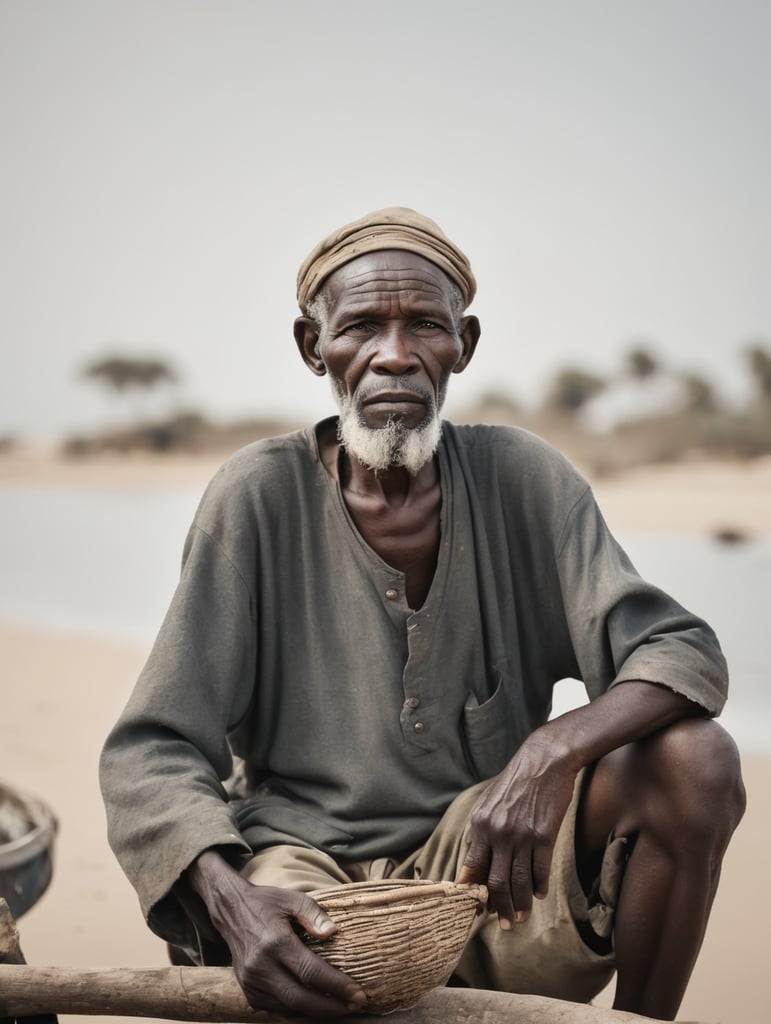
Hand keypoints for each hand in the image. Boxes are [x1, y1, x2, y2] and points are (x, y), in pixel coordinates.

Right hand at [187, 852, 366, 1015]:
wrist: (230, 911)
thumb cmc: (265, 903)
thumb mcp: (291, 898)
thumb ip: (313, 913)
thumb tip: (332, 932)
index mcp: (275, 941)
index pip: (310, 972)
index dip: (336, 986)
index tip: (358, 994)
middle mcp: (261, 966)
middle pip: (300, 998)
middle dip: (331, 1008)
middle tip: (356, 1006)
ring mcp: (252, 982)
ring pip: (289, 1008)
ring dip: (317, 1012)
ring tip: (342, 1008)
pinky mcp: (248, 991)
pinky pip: (277, 1008)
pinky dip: (299, 1010)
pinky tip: (317, 1005)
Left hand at [457, 729, 577, 927]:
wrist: (544, 761)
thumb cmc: (514, 784)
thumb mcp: (487, 804)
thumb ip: (479, 834)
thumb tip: (472, 868)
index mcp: (479, 825)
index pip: (471, 868)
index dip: (474, 893)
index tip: (479, 910)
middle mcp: (497, 832)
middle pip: (495, 882)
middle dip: (499, 908)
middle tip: (504, 924)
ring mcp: (521, 835)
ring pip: (518, 882)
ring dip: (520, 905)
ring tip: (521, 917)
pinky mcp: (544, 835)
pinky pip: (540, 871)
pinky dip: (539, 888)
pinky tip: (539, 895)